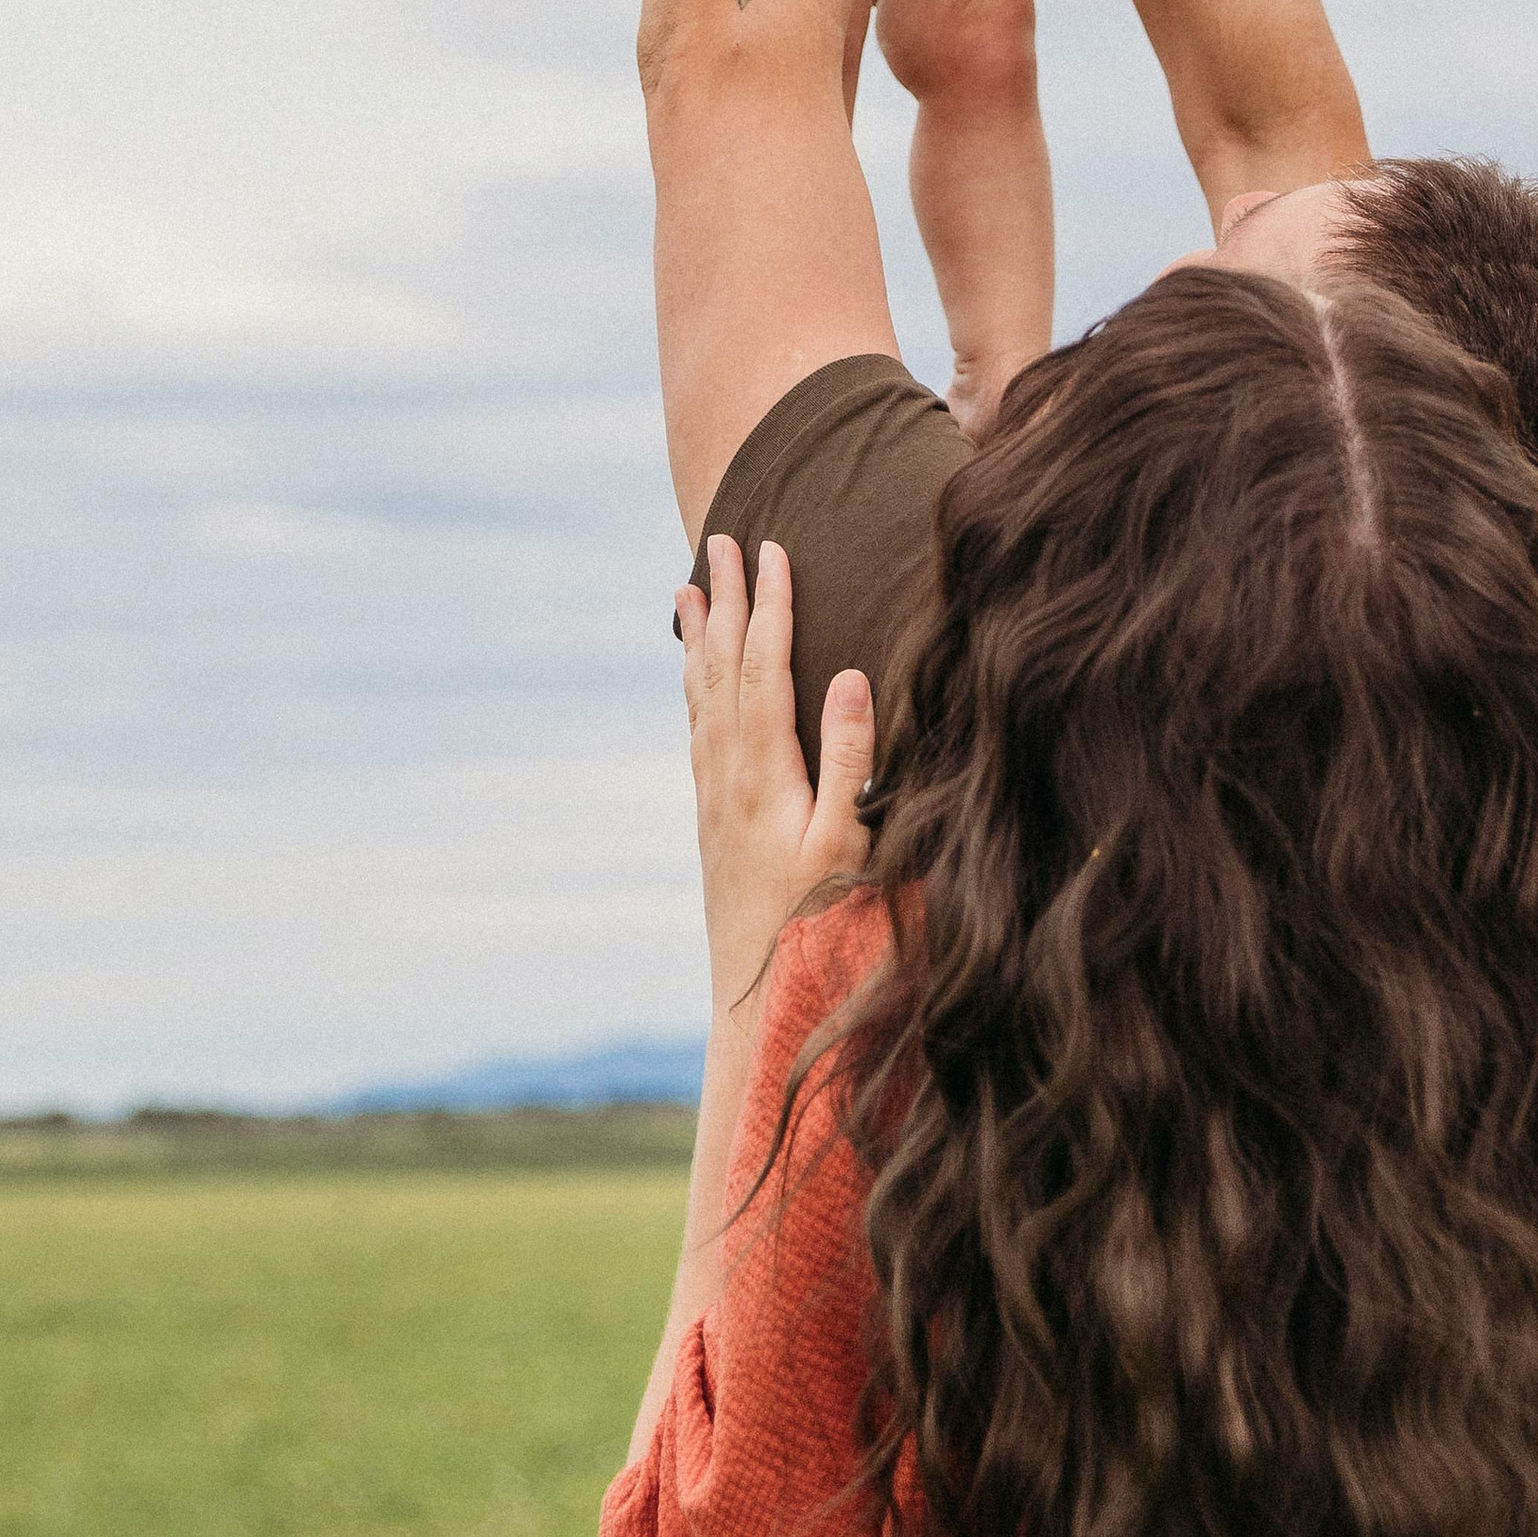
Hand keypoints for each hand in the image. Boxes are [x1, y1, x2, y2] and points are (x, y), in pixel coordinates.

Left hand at [680, 536, 874, 1016]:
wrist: (757, 997)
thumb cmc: (818, 924)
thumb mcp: (847, 841)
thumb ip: (847, 757)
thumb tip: (846, 675)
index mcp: (762, 772)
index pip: (764, 667)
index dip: (771, 605)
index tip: (773, 548)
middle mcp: (727, 775)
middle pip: (723, 666)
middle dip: (728, 599)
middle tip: (720, 539)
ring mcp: (714, 795)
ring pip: (701, 694)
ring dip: (700, 635)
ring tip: (690, 586)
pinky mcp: (713, 817)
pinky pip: (697, 726)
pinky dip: (695, 684)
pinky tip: (695, 673)